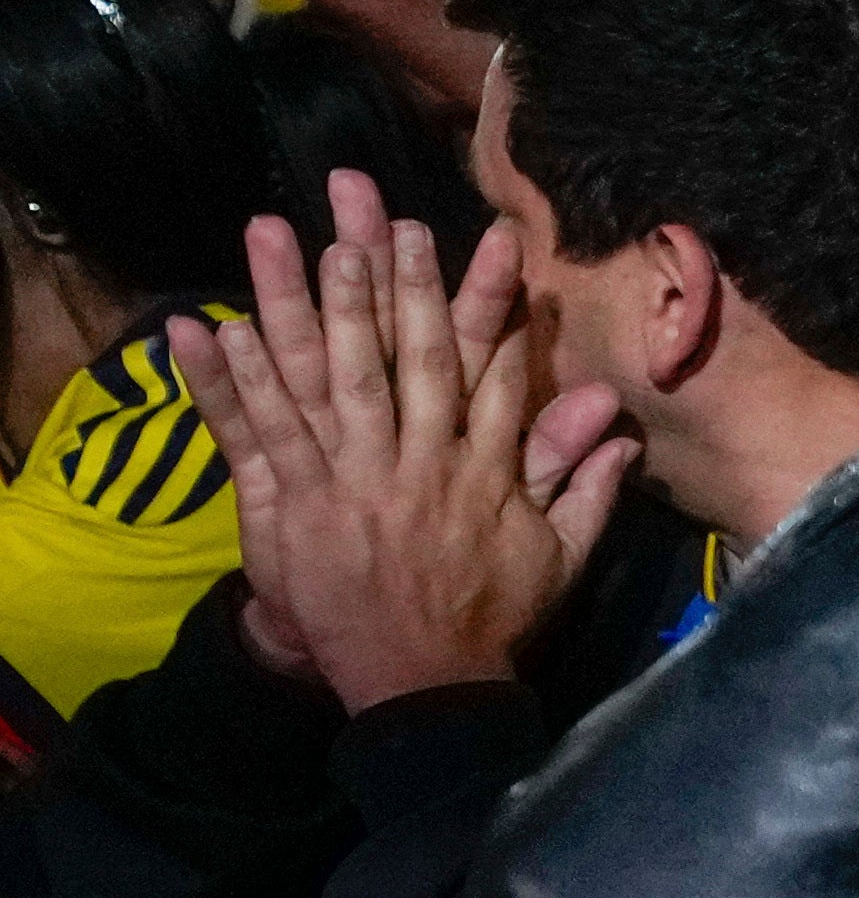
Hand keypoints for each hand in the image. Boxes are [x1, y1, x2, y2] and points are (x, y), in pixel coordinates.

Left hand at [169, 188, 632, 714]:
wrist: (427, 691)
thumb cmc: (492, 621)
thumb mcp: (559, 556)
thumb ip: (584, 484)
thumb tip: (622, 425)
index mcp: (481, 469)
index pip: (484, 366)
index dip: (482, 298)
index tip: (478, 237)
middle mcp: (413, 462)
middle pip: (397, 352)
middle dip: (381, 274)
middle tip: (365, 205)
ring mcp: (347, 483)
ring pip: (317, 377)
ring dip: (292, 303)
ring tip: (276, 235)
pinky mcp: (290, 511)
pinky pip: (250, 437)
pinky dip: (220, 384)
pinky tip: (198, 328)